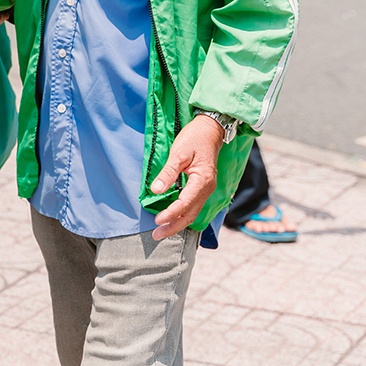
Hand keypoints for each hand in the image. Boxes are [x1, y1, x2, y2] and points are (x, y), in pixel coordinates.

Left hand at [150, 115, 225, 239]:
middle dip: (173, 226)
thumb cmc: (194, 138)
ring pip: (193, 212)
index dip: (170, 214)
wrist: (210, 130)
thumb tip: (156, 191)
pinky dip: (182, 215)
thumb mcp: (178, 153)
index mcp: (203, 180)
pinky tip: (173, 219)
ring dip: (177, 223)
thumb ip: (168, 173)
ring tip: (162, 231)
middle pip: (190, 214)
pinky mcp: (203, 187)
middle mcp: (207, 188)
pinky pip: (193, 206)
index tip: (157, 220)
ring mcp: (206, 189)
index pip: (185, 203)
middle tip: (156, 235)